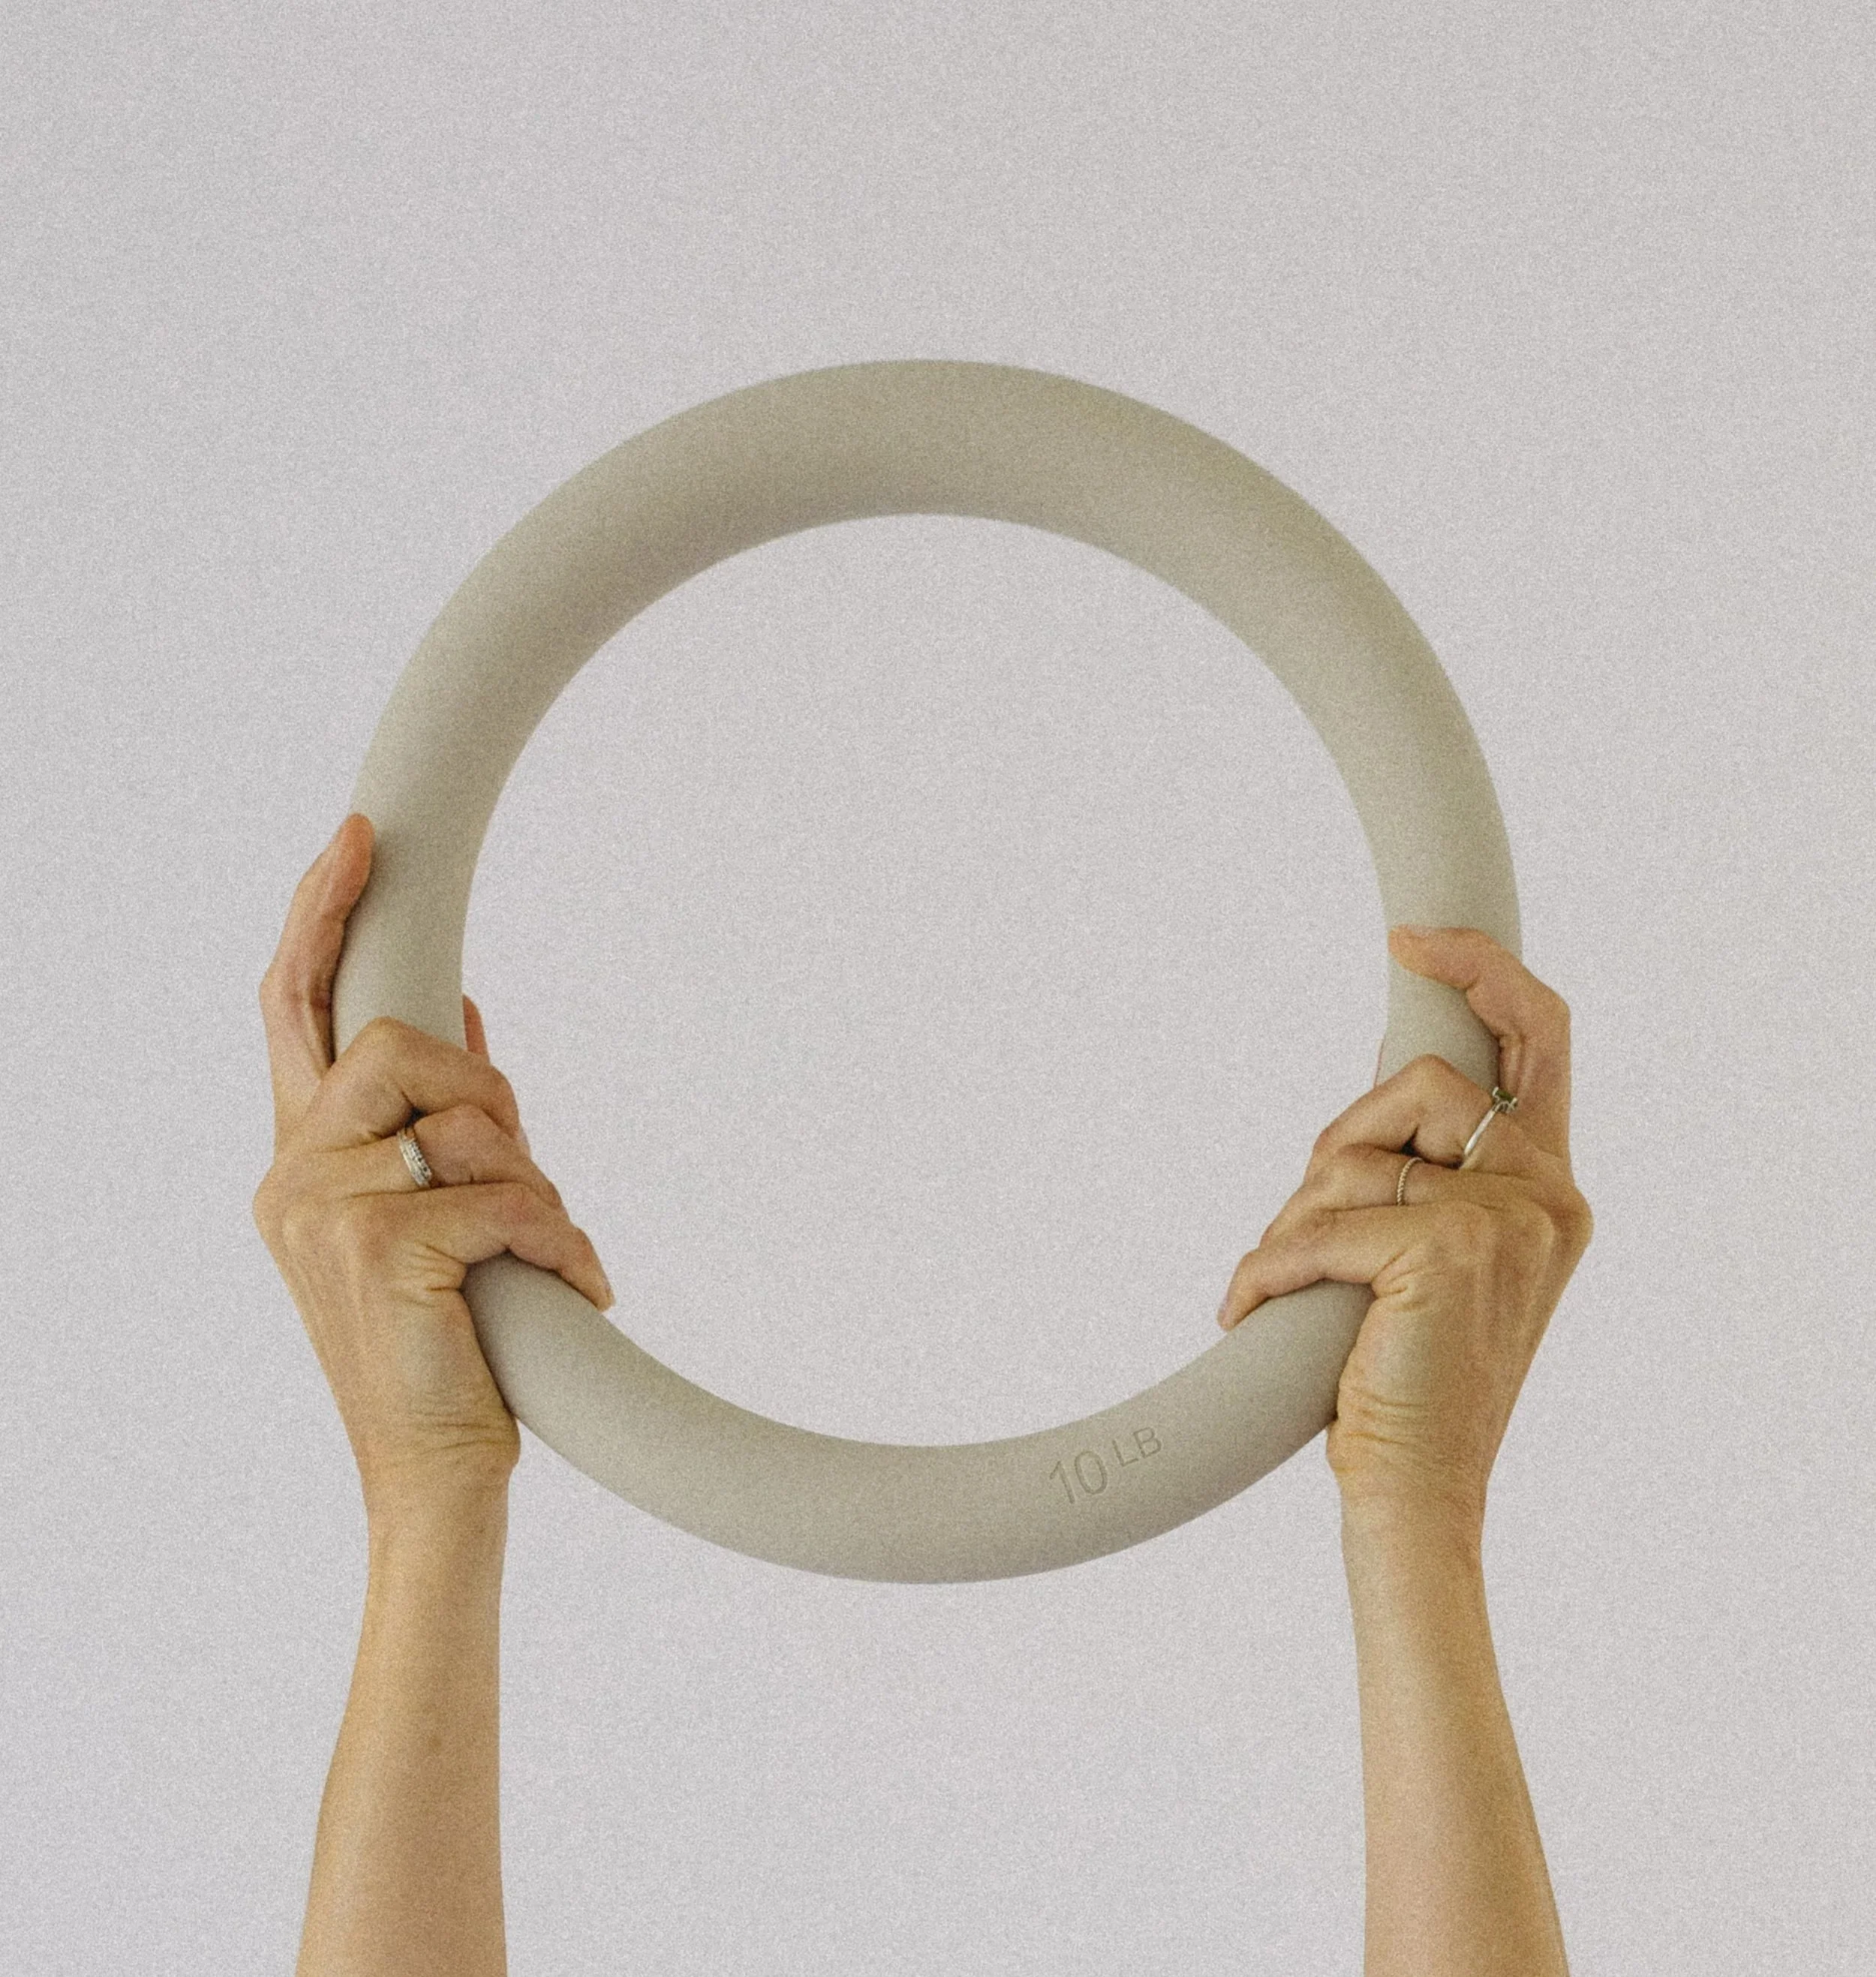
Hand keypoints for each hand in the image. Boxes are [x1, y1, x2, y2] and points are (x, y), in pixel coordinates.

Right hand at [252, 813, 614, 1505]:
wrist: (433, 1471)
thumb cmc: (442, 1340)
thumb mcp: (424, 1215)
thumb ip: (427, 1117)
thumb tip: (461, 1010)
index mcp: (298, 1156)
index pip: (291, 1008)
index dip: (321, 916)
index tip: (362, 841)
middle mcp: (291, 1172)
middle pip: (398, 1040)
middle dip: (488, 1091)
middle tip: (524, 1169)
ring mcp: (325, 1209)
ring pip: (467, 1116)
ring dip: (534, 1181)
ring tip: (547, 1251)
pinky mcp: (383, 1245)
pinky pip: (508, 1194)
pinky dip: (563, 1239)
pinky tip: (578, 1287)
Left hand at [1215, 925, 1592, 1527]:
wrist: (1419, 1493)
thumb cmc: (1407, 1378)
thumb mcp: (1433, 1263)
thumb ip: (1429, 1182)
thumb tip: (1362, 1121)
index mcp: (1550, 1191)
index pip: (1544, 1036)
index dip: (1485, 970)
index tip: (1416, 938)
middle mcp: (1547, 1194)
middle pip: (1423, 1081)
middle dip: (1343, 1136)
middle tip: (1307, 1215)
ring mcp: (1506, 1220)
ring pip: (1356, 1154)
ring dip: (1297, 1216)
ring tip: (1289, 1287)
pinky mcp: (1446, 1249)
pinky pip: (1316, 1224)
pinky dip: (1265, 1268)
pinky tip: (1247, 1311)